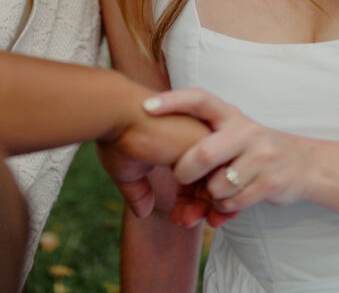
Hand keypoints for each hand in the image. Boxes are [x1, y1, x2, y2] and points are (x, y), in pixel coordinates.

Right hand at [97, 94, 209, 218]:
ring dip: (204, 208)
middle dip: (201, 208)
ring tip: (184, 220)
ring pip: (221, 180)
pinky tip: (189, 208)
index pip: (198, 176)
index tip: (177, 219)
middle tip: (182, 222)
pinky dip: (210, 201)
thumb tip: (143, 212)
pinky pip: (222, 178)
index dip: (191, 202)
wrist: (116, 116)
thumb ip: (140, 191)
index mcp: (180, 142)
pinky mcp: (207, 142)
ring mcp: (204, 139)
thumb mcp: (129, 171)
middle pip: (213, 179)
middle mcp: (196, 139)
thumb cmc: (117, 137)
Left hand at [144, 89, 312, 224]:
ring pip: (217, 185)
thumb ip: (203, 138)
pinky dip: (223, 209)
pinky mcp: (270, 181)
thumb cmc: (251, 149)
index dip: (172, 101)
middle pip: (204, 152)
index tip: (145, 106)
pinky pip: (233, 202)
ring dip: (209, 196)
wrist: (303, 165)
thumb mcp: (231, 132)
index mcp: (230, 114)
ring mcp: (261, 155)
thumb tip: (164, 149)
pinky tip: (227, 205)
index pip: (199, 98)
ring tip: (212, 194)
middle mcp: (246, 130)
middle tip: (179, 177)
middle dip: (186, 171)